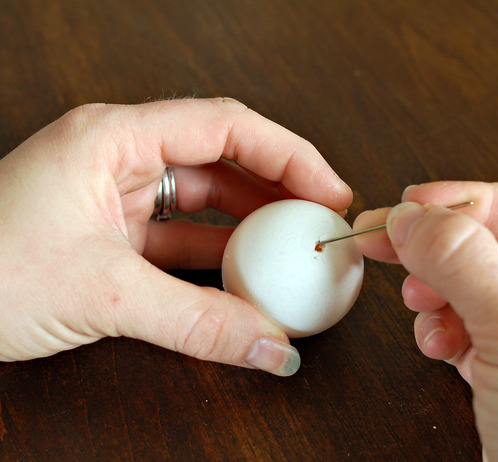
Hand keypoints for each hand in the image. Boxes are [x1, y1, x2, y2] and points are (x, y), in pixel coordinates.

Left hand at [0, 98, 351, 375]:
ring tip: (294, 251)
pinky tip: (249, 280)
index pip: (224, 125)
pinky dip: (218, 261)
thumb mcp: (101, 294)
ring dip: (252, 229)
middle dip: (279, 188)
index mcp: (112, 138)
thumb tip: (272, 347)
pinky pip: (183, 240)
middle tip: (321, 221)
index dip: (289, 155)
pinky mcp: (114, 236)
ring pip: (206, 202)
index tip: (329, 192)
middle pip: (223, 158)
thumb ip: (197, 323)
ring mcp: (117, 197)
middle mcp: (118, 157)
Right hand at [353, 178, 497, 460]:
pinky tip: (436, 342)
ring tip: (419, 303)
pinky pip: (471, 325)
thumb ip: (465, 262)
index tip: (415, 205)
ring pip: (479, 284)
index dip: (475, 199)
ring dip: (439, 290)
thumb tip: (411, 217)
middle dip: (445, 247)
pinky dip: (444, 327)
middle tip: (390, 240)